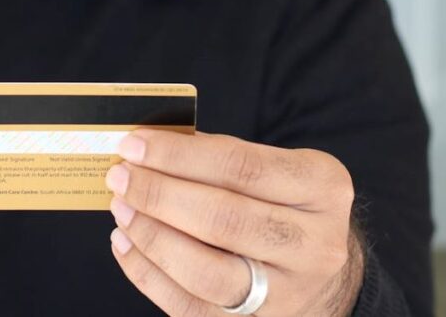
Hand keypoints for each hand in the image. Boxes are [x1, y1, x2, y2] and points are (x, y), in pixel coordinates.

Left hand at [106, 130, 364, 316]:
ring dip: (151, 236)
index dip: (178, 156)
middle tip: (121, 178)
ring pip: (206, 271)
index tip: (133, 144)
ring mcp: (289, 294)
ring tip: (122, 210)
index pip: (240, 166)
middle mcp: (315, 244)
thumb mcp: (276, 169)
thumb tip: (147, 150)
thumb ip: (221, 158)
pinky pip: (191, 308)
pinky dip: (149, 274)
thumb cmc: (284, 206)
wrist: (325, 274)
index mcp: (321, 187)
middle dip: (159, 195)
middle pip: (223, 218)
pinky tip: (126, 245)